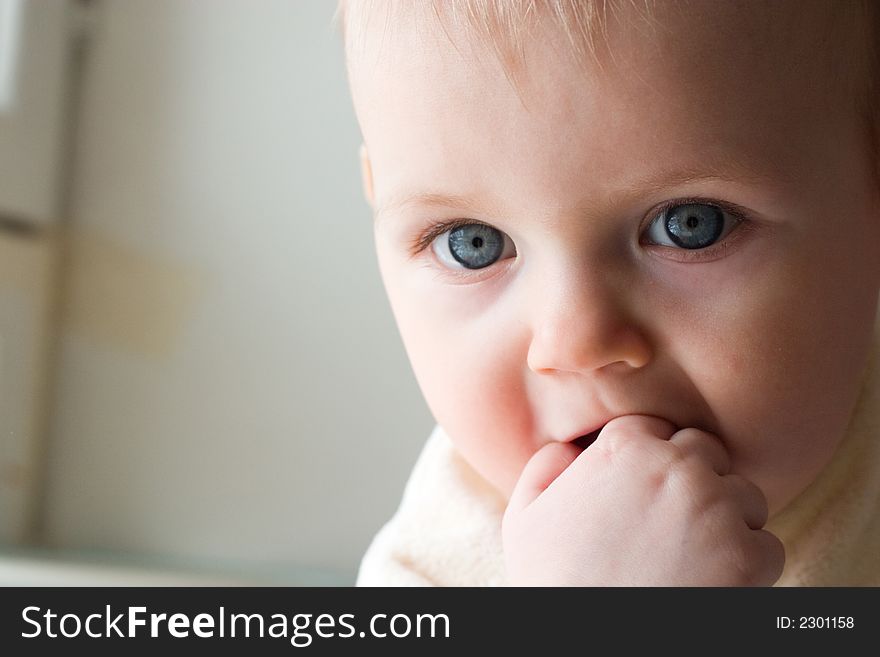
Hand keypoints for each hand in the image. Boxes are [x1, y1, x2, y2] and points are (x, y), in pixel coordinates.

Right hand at [502, 415, 784, 585]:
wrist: (581, 644)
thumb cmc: (550, 584)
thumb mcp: (524, 516)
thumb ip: (546, 466)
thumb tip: (572, 449)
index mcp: (623, 449)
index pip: (656, 427)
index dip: (649, 459)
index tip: (642, 491)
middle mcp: (675, 468)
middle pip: (706, 451)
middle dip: (693, 479)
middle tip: (671, 521)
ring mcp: (716, 510)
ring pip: (744, 495)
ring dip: (725, 520)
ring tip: (690, 556)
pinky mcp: (746, 558)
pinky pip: (767, 546)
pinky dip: (747, 566)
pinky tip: (708, 583)